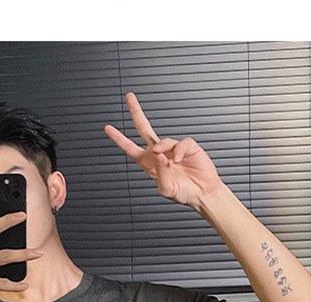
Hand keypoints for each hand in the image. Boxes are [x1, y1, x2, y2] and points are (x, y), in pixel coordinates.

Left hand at [105, 92, 223, 209]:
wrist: (202, 194)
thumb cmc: (183, 194)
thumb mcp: (167, 190)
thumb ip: (161, 174)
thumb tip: (160, 156)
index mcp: (149, 164)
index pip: (130, 149)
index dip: (119, 139)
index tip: (108, 128)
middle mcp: (159, 154)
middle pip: (144, 129)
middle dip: (136, 113)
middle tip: (129, 97)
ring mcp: (173, 149)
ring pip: (163, 140)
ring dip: (163, 148)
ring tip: (170, 161)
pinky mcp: (188, 147)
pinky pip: (181, 143)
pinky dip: (180, 151)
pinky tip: (180, 160)